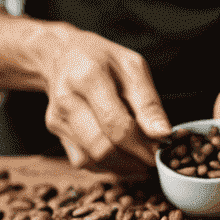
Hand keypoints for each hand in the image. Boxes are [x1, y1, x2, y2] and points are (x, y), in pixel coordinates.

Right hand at [38, 25, 171, 172]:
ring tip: (136, 157)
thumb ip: (148, 103)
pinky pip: (82, 161)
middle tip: (149, 159)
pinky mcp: (55, 130)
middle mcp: (67, 99)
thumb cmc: (102, 59)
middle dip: (131, 159)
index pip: (117, 126)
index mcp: (89, 77)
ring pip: (92, 160)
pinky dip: (104, 164)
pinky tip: (117, 155)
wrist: (62, 54)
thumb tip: (163, 134)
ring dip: (119, 165)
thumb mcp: (133, 68)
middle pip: (102, 148)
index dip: (140, 146)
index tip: (158, 153)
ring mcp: (57, 117)